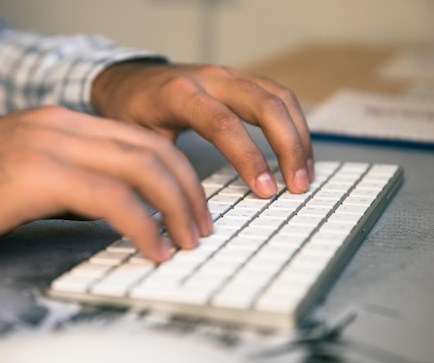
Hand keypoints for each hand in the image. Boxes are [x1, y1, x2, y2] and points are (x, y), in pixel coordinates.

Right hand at [0, 106, 211, 261]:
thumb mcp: (18, 176)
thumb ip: (64, 182)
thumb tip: (106, 207)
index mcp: (59, 124)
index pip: (140, 139)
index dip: (175, 174)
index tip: (189, 207)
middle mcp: (61, 126)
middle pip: (152, 150)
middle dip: (188, 191)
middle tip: (201, 227)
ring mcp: (49, 146)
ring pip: (142, 168)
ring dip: (176, 209)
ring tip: (187, 243)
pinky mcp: (36, 176)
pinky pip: (113, 199)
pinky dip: (144, 226)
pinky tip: (153, 249)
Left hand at [92, 61, 313, 196]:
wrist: (129, 78)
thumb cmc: (131, 111)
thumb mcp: (138, 139)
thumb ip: (162, 169)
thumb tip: (180, 214)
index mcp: (180, 94)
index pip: (223, 124)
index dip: (249, 158)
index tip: (266, 189)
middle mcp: (210, 79)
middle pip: (264, 105)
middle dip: (288, 147)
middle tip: (297, 185)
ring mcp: (230, 76)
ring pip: (279, 98)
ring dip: (298, 137)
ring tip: (304, 174)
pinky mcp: (242, 80)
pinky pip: (279, 97)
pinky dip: (294, 125)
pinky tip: (298, 152)